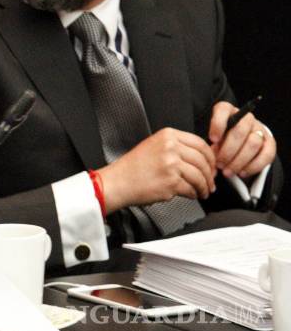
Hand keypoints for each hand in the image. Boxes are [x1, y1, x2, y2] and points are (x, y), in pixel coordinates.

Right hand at [98, 127, 215, 212]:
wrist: (117, 182)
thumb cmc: (132, 168)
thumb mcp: (153, 146)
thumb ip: (176, 147)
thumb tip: (201, 159)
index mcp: (167, 135)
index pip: (200, 143)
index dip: (210, 157)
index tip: (211, 165)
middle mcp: (170, 147)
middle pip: (203, 160)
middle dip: (210, 175)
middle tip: (210, 182)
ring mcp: (171, 164)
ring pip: (200, 176)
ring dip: (204, 187)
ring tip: (202, 191)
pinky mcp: (171, 182)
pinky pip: (191, 189)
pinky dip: (193, 194)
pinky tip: (190, 195)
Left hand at [208, 101, 275, 179]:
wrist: (238, 144)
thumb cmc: (219, 140)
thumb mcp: (212, 139)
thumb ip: (211, 143)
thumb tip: (211, 157)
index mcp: (227, 111)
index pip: (223, 109)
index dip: (218, 124)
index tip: (212, 140)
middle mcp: (245, 118)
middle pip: (240, 131)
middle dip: (228, 151)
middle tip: (219, 164)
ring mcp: (259, 129)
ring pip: (253, 144)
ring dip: (239, 161)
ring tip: (227, 172)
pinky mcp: (270, 143)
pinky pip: (266, 155)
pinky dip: (253, 166)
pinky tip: (241, 173)